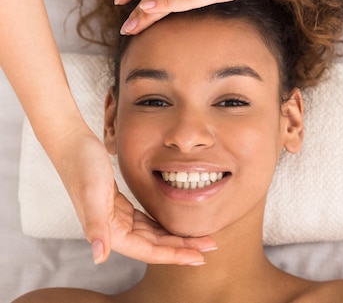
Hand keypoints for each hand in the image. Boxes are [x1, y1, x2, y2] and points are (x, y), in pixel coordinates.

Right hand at [58, 130, 215, 264]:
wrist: (71, 144)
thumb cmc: (82, 165)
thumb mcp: (92, 193)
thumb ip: (95, 227)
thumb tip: (98, 256)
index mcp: (109, 232)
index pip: (149, 251)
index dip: (174, 255)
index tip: (199, 257)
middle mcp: (112, 230)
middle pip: (154, 246)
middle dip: (182, 248)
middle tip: (211, 246)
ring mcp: (116, 219)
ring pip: (152, 235)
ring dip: (175, 238)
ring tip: (200, 238)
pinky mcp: (118, 206)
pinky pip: (146, 222)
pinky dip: (162, 225)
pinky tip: (176, 225)